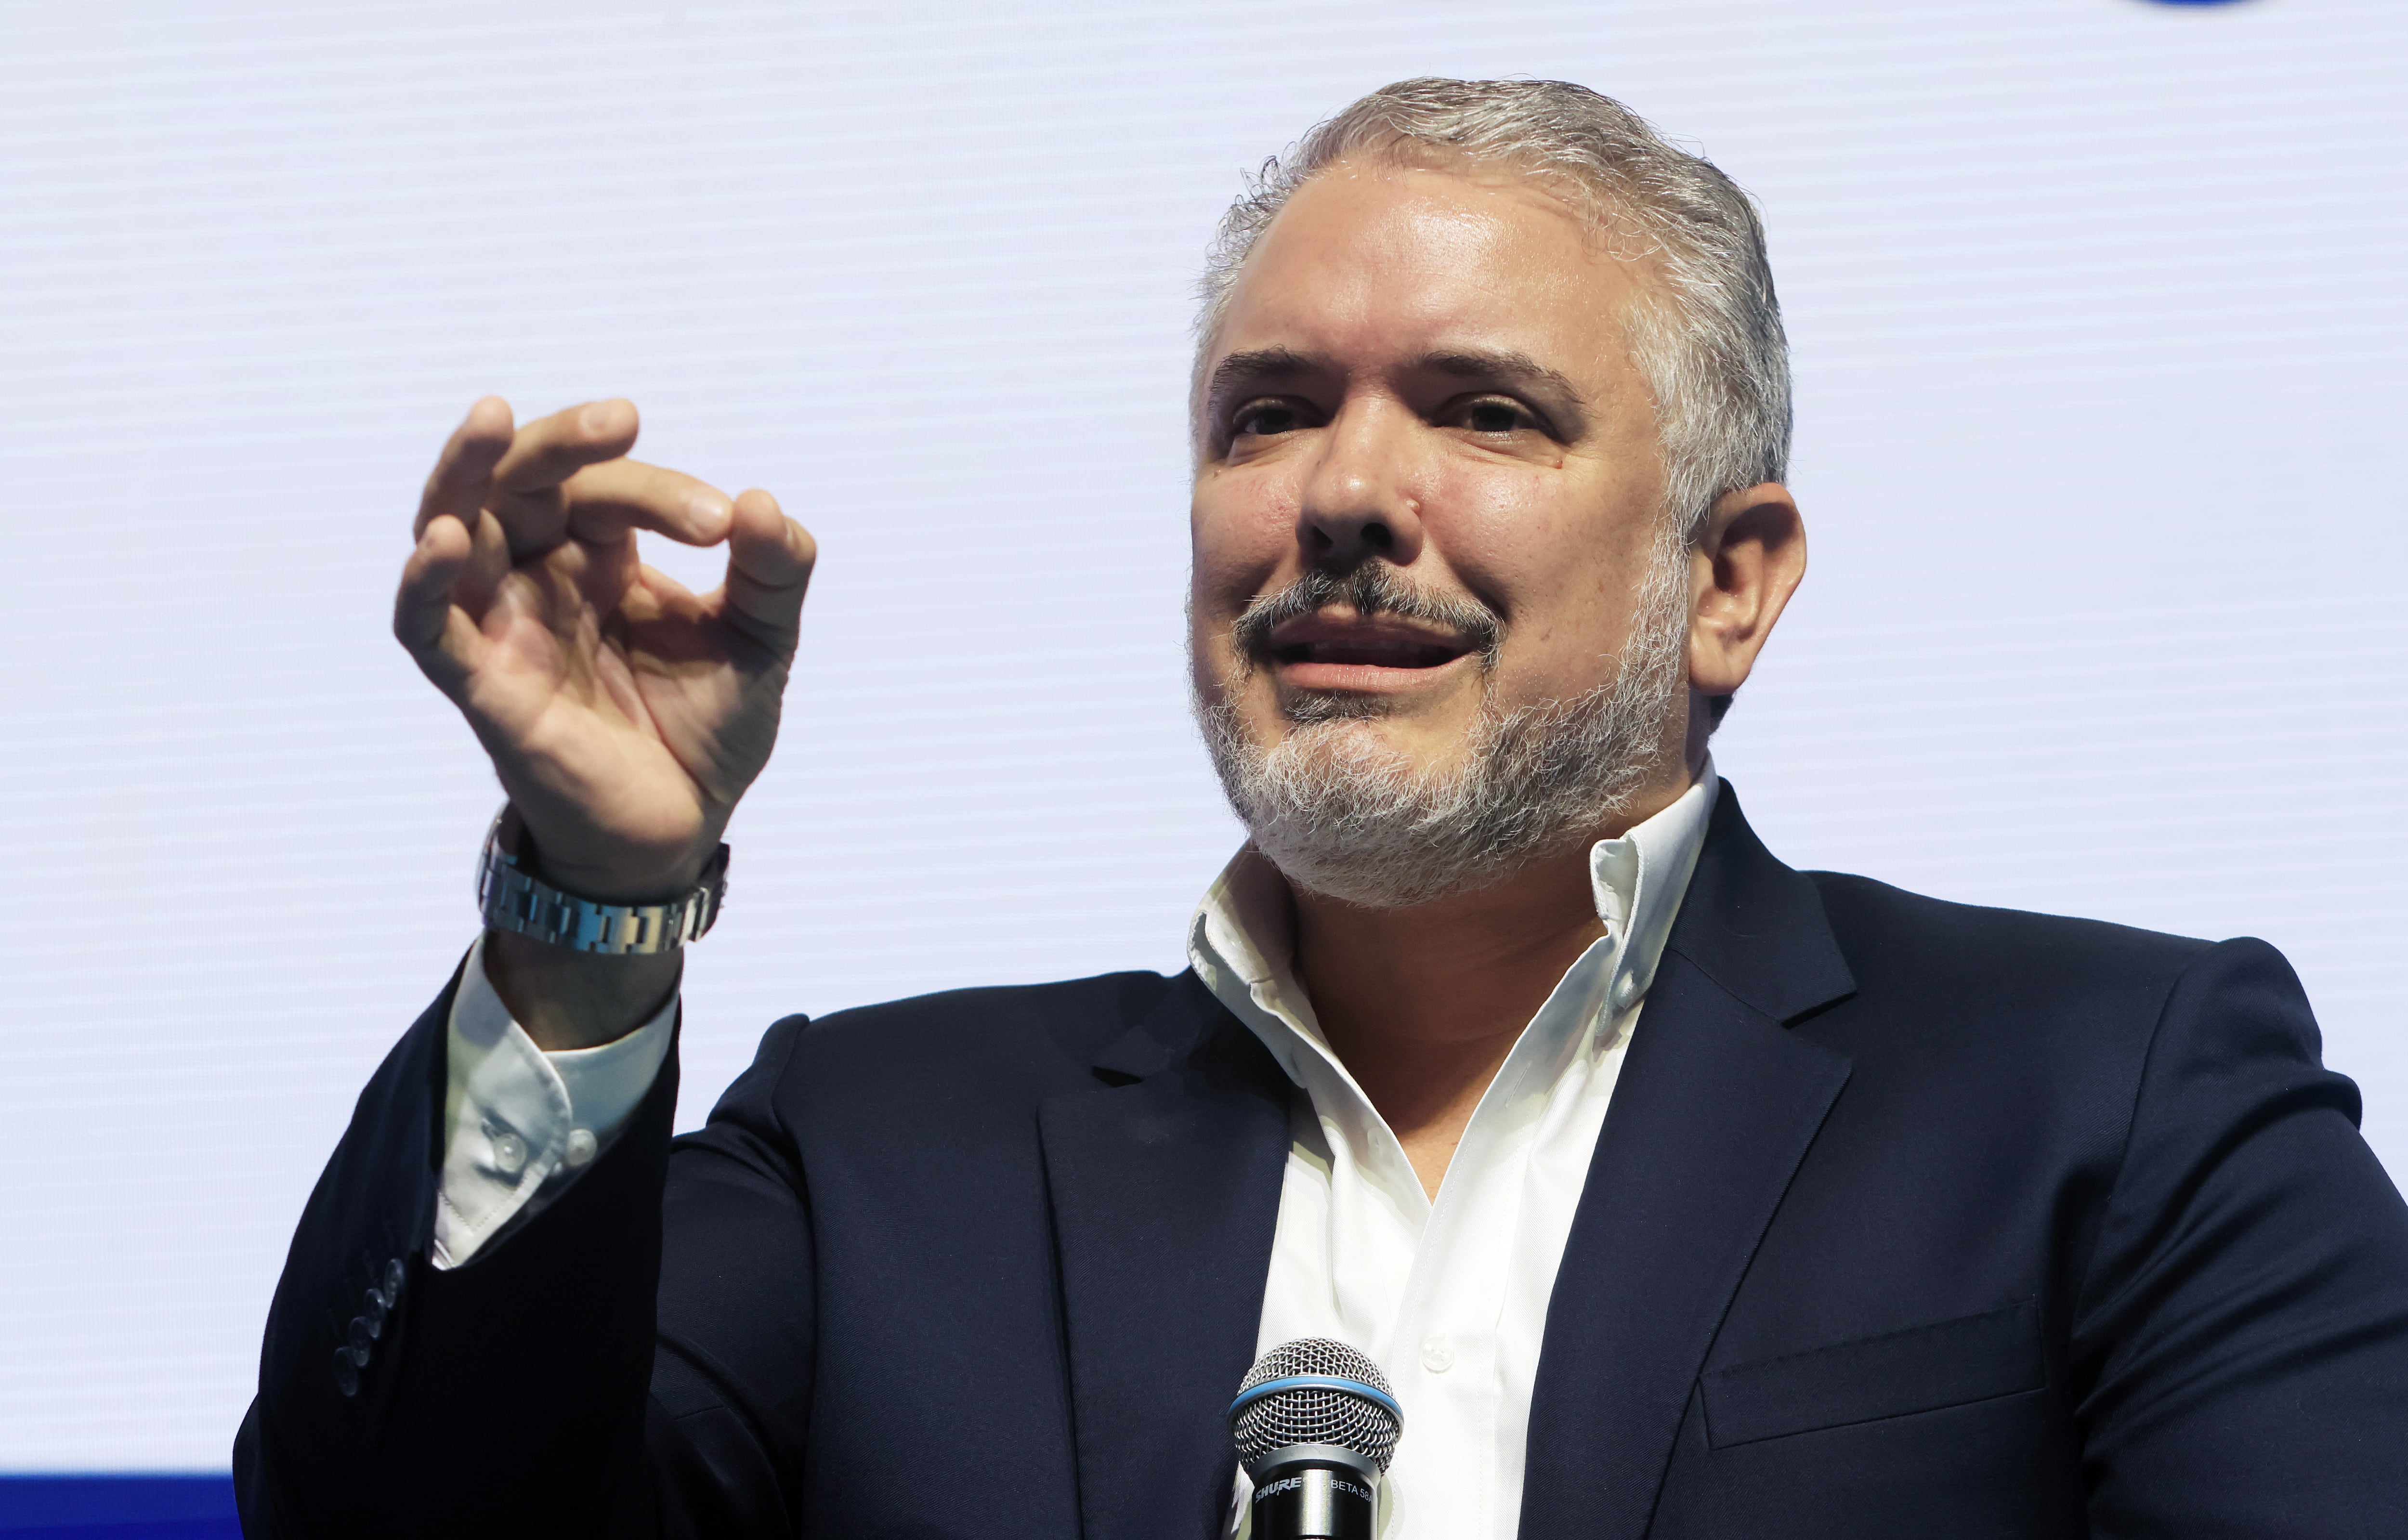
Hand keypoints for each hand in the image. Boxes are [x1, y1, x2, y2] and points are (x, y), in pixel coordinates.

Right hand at [396, 397, 815, 901]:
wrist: (682, 828)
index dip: (662, 492)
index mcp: (601, 556)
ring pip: (450, 525)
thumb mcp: (760, 641)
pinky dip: (424, 582)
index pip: (609, 491)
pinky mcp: (481, 685)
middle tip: (622, 418)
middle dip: (561, 441)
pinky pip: (425, 626)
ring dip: (464, 471)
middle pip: (519, 481)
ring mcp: (502, 625)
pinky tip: (444, 540)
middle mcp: (539, 576)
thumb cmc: (707, 729)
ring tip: (493, 418)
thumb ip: (774, 572)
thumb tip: (765, 504)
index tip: (725, 524)